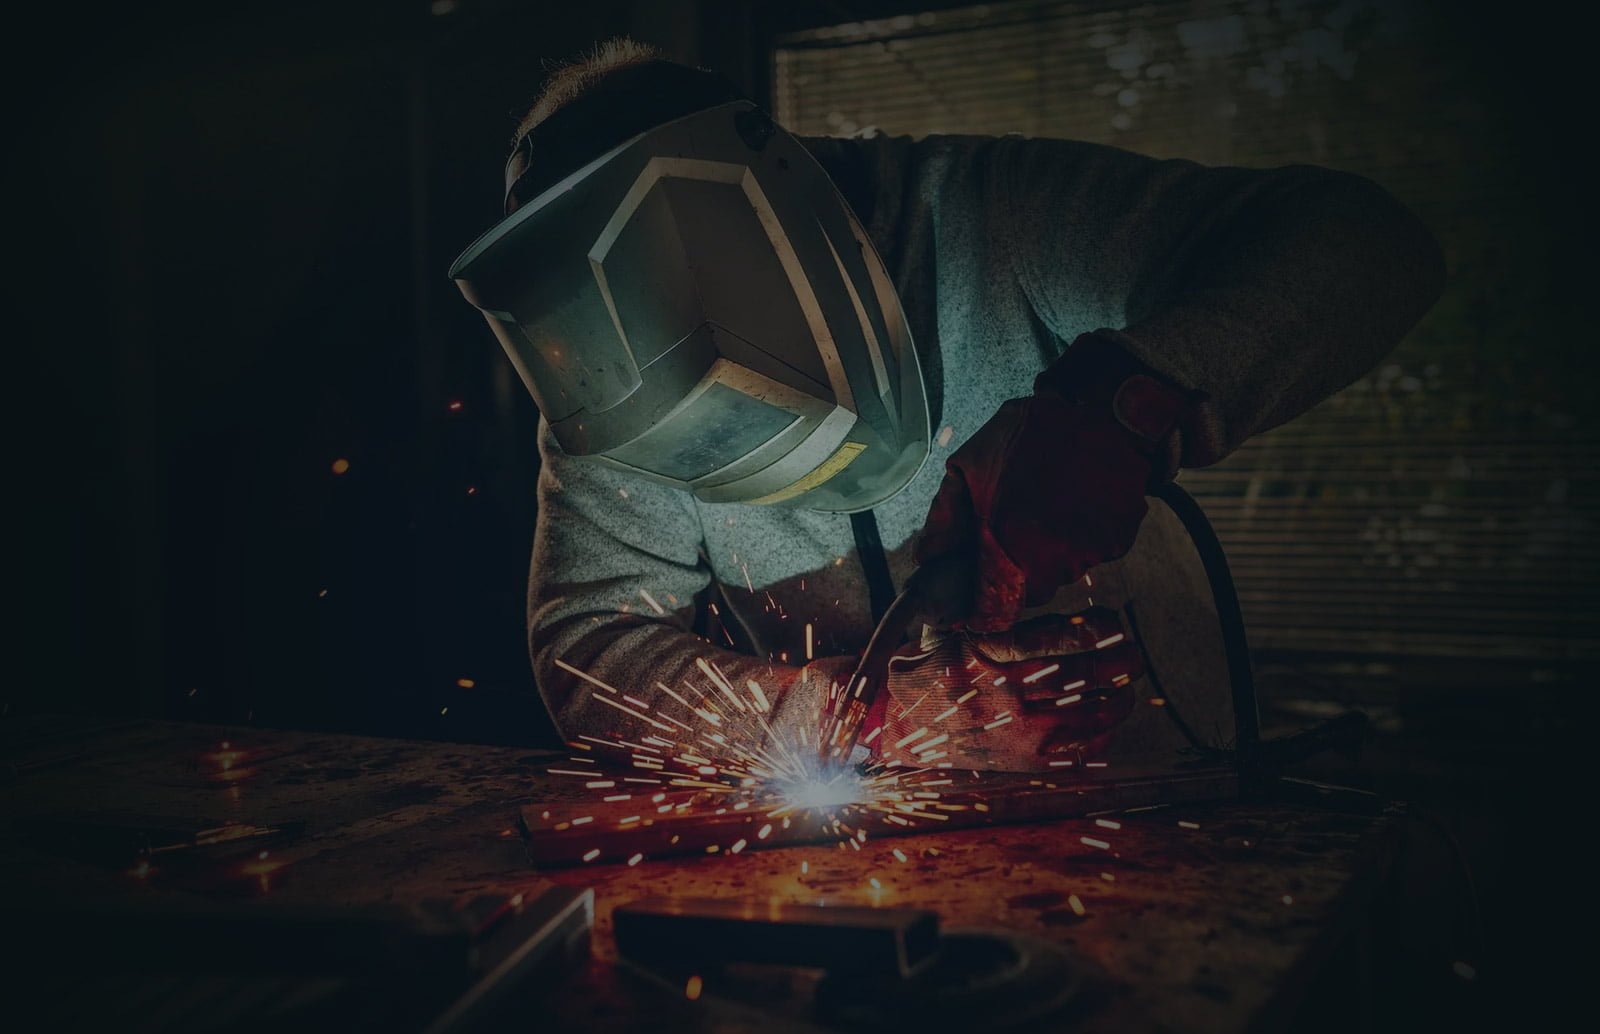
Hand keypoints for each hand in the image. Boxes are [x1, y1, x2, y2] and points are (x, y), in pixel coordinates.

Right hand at [869, 610, 1143, 771]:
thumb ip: (985, 608)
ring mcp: (1016, 732)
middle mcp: (1004, 695)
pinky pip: (1078, 749)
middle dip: (1118, 664)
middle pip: (1079, 678)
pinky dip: (1101, 733)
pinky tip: (1108, 718)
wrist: (906, 722)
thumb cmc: (934, 665)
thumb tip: (1023, 574)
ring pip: (1087, 714)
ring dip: (1118, 699)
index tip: (1113, 620)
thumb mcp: (948, 626)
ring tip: (1127, 686)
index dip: (1093, 629)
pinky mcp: (1023, 759)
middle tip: (1135, 653)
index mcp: (987, 655)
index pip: (1053, 639)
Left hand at [914, 337, 1192, 631]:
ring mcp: (1087, 552)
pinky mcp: (1118, 542)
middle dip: (1016, 574)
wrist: (1103, 412)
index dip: (982, 609)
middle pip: (1028, 594)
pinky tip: (1076, 504)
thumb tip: (927, 559)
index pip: (992, 608)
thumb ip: (945, 518)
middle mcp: (1048, 557)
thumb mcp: (969, 465)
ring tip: (1048, 507)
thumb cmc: (1028, 436)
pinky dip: (1083, 539)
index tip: (977, 602)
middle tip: (1015, 534)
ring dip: (1051, 554)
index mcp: (1005, 541)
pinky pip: (1093, 556)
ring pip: (1061, 574)